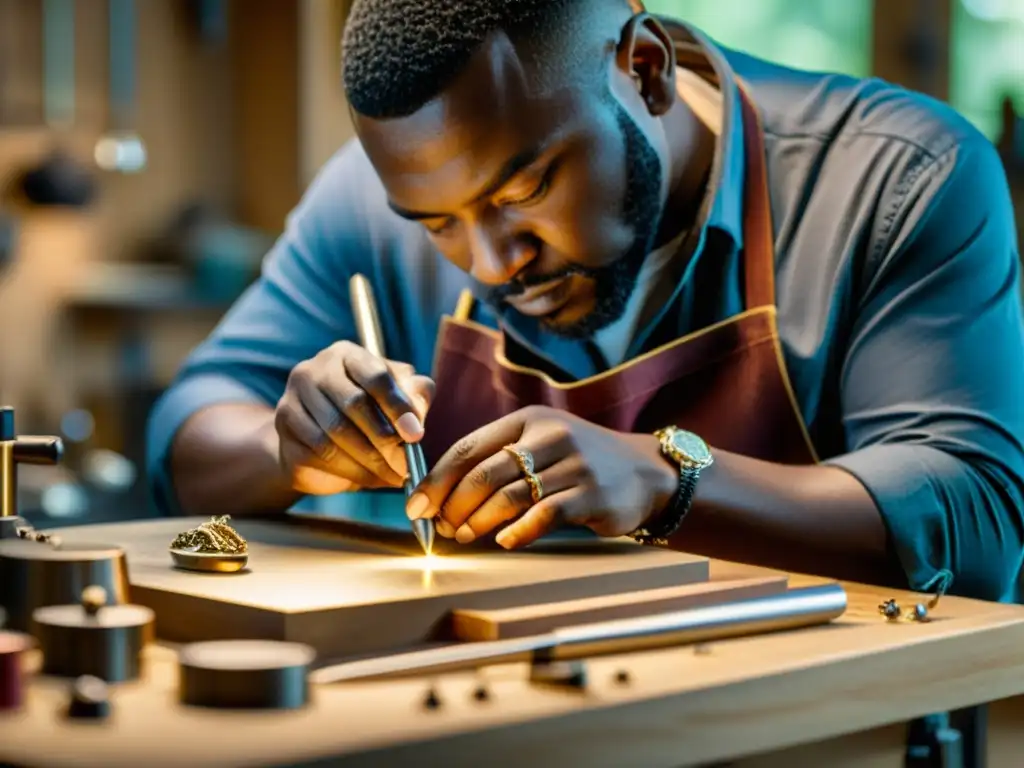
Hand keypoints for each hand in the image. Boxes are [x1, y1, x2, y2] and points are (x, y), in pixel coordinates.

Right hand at [275, 341, 434, 494]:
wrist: (317, 441)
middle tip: (406, 464)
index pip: (375, 375)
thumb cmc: (366, 412)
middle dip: (385, 439)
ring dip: (369, 460)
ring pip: (335, 434)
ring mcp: (292, 398)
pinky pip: (319, 454)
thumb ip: (414, 395)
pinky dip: (351, 471)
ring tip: (393, 476)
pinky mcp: (284, 429)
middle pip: (354, 404)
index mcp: (346, 354)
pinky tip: (370, 479)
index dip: (398, 406)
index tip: (416, 435)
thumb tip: (418, 407)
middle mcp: (313, 370)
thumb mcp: (396, 399)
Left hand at [406, 406, 678, 548]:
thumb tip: (442, 496)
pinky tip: (506, 541)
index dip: (436, 480)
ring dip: (478, 522)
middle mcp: (549, 436)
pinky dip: (518, 532)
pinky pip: (543, 516)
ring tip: (465, 536)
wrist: (646, 474)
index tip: (415, 506)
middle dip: (453, 505)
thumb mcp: (541, 446)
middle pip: (484, 474)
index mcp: (527, 421)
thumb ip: (499, 462)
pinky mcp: (591, 495)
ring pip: (508, 497)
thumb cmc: (580, 464)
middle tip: (442, 527)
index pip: (468, 448)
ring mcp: (572, 465)